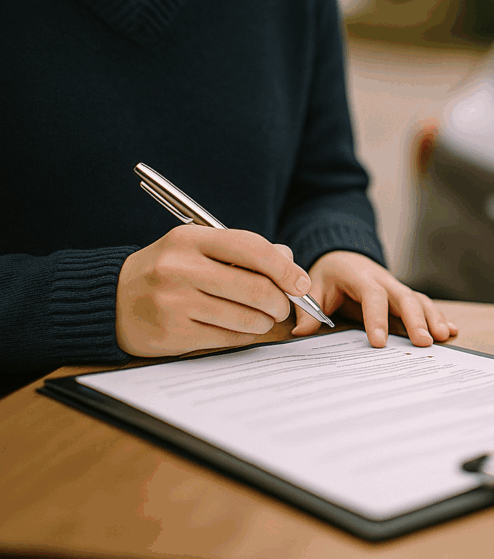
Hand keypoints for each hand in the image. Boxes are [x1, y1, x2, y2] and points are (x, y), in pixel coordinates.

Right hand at [116, 225, 310, 356]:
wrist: (110, 300)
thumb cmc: (166, 271)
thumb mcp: (196, 248)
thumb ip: (242, 251)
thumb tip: (288, 259)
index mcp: (189, 239)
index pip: (251, 247)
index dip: (284, 267)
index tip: (300, 283)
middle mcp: (179, 269)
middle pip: (255, 288)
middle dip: (280, 301)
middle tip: (283, 306)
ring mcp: (174, 303)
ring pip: (246, 317)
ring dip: (264, 321)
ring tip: (261, 317)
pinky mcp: (172, 334)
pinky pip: (228, 338)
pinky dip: (244, 335)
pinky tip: (239, 328)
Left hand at [291, 251, 456, 347]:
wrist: (343, 255)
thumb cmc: (329, 275)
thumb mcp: (314, 288)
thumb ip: (309, 310)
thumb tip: (301, 333)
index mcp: (359, 276)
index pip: (372, 295)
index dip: (377, 318)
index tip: (378, 343)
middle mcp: (384, 280)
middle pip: (404, 297)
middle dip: (415, 320)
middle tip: (423, 343)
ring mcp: (397, 287)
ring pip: (419, 300)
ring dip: (432, 318)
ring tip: (442, 338)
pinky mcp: (404, 296)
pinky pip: (424, 304)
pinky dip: (439, 316)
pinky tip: (451, 331)